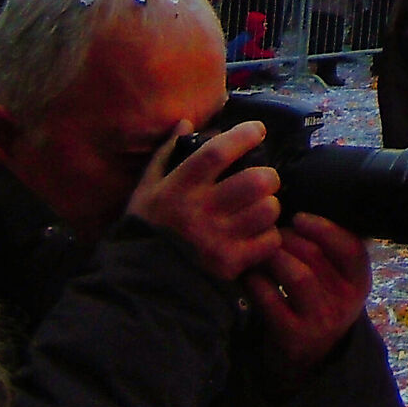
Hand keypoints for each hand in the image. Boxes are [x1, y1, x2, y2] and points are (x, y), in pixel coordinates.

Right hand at [127, 120, 282, 283]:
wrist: (138, 284)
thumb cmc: (146, 229)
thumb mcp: (146, 189)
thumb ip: (166, 154)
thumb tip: (186, 122)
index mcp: (179, 188)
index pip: (218, 152)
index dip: (243, 136)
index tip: (257, 130)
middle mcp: (200, 212)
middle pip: (256, 180)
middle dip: (268, 176)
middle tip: (263, 180)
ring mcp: (217, 240)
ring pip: (268, 209)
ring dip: (269, 206)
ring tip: (259, 208)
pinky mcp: (230, 265)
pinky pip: (269, 240)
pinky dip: (269, 236)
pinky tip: (256, 235)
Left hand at [244, 212, 372, 378]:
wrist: (307, 360)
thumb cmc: (319, 304)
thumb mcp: (337, 281)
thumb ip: (330, 251)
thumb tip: (310, 201)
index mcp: (359, 281)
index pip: (351, 247)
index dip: (324, 227)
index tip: (299, 217)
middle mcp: (345, 301)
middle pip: (317, 256)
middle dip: (288, 238)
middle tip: (270, 232)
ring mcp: (320, 321)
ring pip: (297, 275)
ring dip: (274, 256)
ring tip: (261, 250)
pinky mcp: (294, 336)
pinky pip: (272, 300)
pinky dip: (257, 282)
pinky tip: (248, 274)